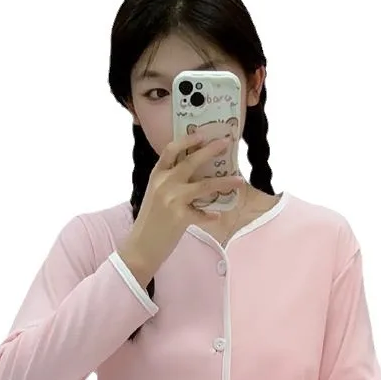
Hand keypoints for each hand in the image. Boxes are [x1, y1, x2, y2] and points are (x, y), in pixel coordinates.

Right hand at [128, 132, 244, 265]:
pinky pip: (203, 213)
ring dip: (225, 182)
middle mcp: (164, 183)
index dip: (188, 140)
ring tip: (239, 180)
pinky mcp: (180, 217)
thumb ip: (170, 182)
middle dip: (211, 150)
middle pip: (191, 161)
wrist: (141, 246)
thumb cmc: (150, 221)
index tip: (202, 134)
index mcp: (157, 175)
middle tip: (227, 143)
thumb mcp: (155, 194)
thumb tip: (195, 173)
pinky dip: (211, 215)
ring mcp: (172, 199)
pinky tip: (217, 215)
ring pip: (204, 185)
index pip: (171, 150)